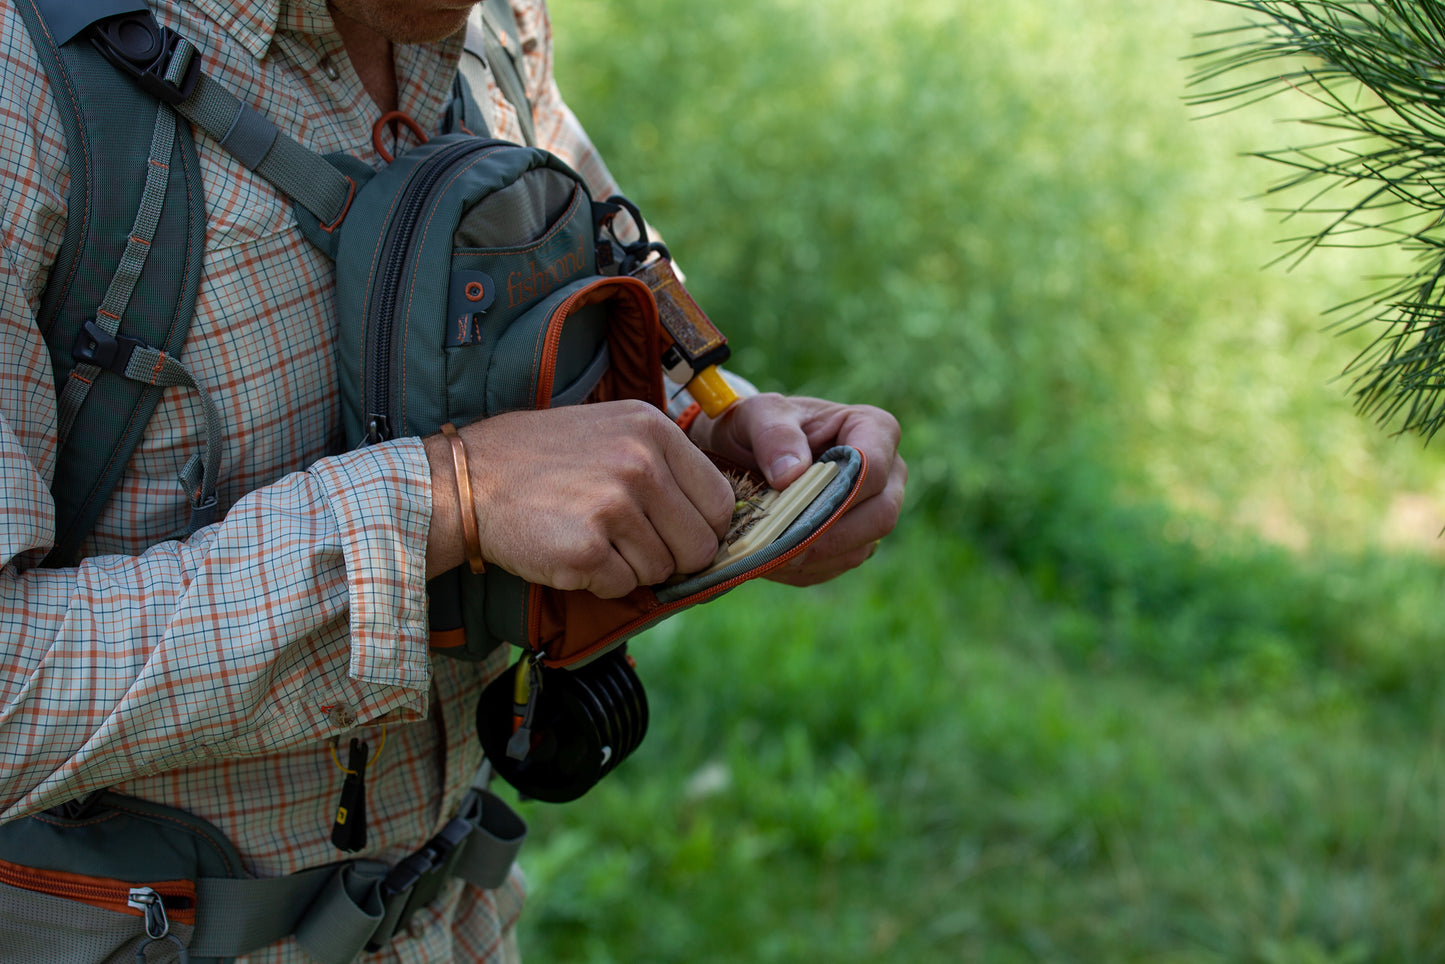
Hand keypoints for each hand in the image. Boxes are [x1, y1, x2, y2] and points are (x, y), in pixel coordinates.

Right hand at [426, 401, 733, 596]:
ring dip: (630, 568)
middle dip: (671, 557)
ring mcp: (613, 506)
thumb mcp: (611, 431)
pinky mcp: (585, 550)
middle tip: (629, 545)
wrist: (467, 481)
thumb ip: (665, 464)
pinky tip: (571, 553)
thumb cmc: (542, 460)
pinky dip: (600, 583)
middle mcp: (640, 463)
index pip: (720, 501)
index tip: (676, 534)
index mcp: (654, 429)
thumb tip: (715, 519)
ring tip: (590, 538)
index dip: (702, 529)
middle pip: (699, 545)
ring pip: (661, 571)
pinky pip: (622, 588)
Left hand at [690, 393, 905, 585]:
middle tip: (780, 546)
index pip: (873, 468)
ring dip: (814, 558)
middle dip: (828, 536)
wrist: (746, 450)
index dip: (839, 494)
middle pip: (880, 516)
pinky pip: (840, 564)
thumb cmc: (760, 424)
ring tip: (768, 555)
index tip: (794, 507)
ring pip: (861, 548)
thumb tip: (792, 474)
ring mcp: (876, 510)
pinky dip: (805, 569)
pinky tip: (772, 560)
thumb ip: (773, 434)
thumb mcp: (757, 413)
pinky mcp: (857, 539)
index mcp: (874, 429)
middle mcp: (888, 472)